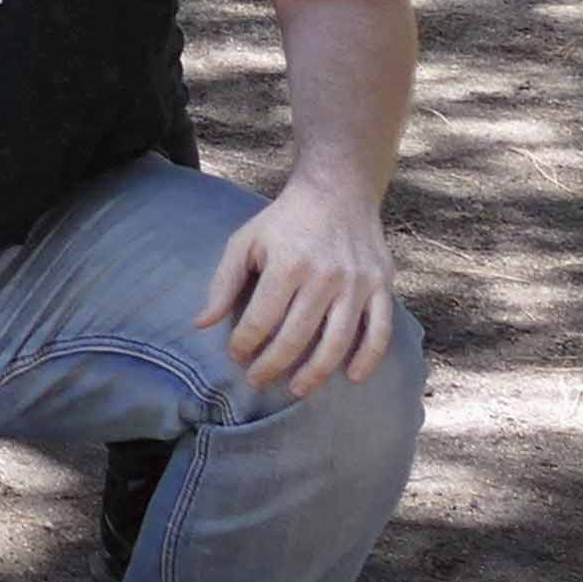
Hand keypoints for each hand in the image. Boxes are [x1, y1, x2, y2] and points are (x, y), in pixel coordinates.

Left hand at [196, 175, 404, 398]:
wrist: (337, 192)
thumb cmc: (284, 221)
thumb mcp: (245, 242)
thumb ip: (223, 283)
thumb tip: (201, 324)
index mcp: (286, 264)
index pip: (262, 319)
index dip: (245, 344)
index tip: (236, 356)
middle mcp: (323, 276)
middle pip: (297, 336)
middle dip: (273, 365)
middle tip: (258, 381)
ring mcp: (356, 283)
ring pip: (338, 341)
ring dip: (316, 373)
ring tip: (296, 389)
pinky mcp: (381, 286)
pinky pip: (380, 330)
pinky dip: (368, 358)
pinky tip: (352, 377)